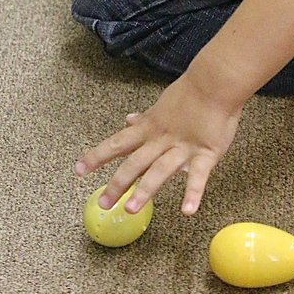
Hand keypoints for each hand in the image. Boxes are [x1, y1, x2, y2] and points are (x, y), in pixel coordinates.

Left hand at [74, 67, 244, 215]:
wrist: (215, 82)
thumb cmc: (191, 93)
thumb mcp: (161, 106)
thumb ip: (145, 119)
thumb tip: (128, 120)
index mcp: (150, 129)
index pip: (118, 143)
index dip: (97, 156)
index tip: (79, 170)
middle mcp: (162, 140)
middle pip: (135, 163)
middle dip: (118, 183)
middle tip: (104, 203)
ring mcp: (183, 147)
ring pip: (160, 170)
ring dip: (145, 190)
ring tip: (131, 209)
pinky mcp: (206, 153)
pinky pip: (198, 175)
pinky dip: (193, 193)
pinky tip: (187, 210)